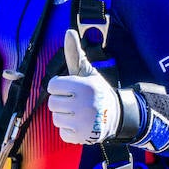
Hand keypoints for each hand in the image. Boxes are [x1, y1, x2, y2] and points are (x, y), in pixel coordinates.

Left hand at [46, 29, 121, 144]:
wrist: (116, 116)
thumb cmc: (96, 91)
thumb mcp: (87, 72)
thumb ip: (75, 54)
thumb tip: (69, 31)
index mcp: (84, 86)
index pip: (52, 85)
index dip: (60, 86)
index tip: (72, 89)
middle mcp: (84, 104)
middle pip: (52, 103)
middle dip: (62, 102)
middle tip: (75, 102)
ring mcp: (83, 122)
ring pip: (56, 118)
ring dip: (64, 117)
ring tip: (78, 113)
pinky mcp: (81, 137)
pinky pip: (62, 133)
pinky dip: (69, 130)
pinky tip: (80, 125)